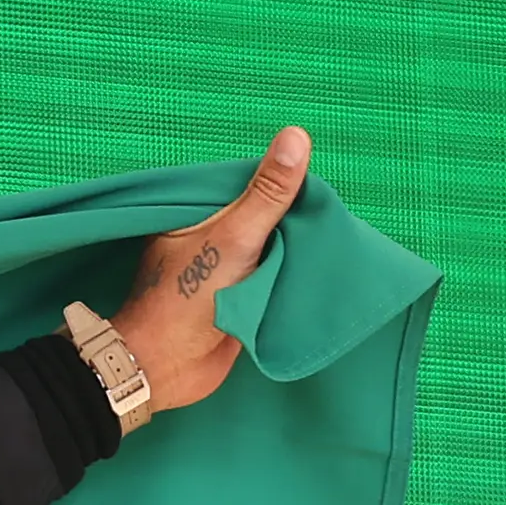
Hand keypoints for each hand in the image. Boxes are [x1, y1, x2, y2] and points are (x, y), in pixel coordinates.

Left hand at [112, 126, 310, 413]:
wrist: (167, 369)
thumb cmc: (187, 301)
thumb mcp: (234, 236)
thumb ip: (266, 193)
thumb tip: (295, 135)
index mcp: (197, 213)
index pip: (247, 184)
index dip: (281, 181)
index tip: (315, 180)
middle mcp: (210, 238)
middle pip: (264, 216)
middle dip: (295, 216)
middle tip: (335, 210)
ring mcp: (226, 270)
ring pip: (272, 248)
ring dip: (299, 248)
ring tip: (338, 235)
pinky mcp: (240, 300)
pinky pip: (273, 280)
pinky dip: (294, 276)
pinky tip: (324, 268)